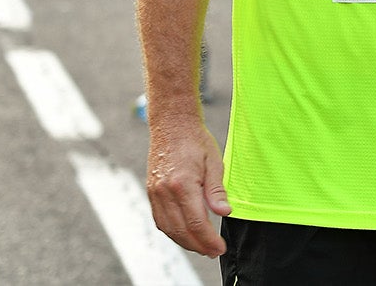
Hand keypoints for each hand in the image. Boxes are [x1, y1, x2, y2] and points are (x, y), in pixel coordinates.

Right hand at [145, 114, 230, 257]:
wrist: (171, 124)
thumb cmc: (195, 140)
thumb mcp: (214, 162)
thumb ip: (216, 190)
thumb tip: (224, 213)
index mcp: (183, 184)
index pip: (197, 222)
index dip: (209, 239)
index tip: (219, 248)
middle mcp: (165, 191)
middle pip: (181, 230)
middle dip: (198, 245)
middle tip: (213, 252)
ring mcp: (155, 192)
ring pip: (168, 228)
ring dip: (184, 242)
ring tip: (201, 247)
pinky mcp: (151, 192)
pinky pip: (160, 219)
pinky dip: (172, 231)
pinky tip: (184, 234)